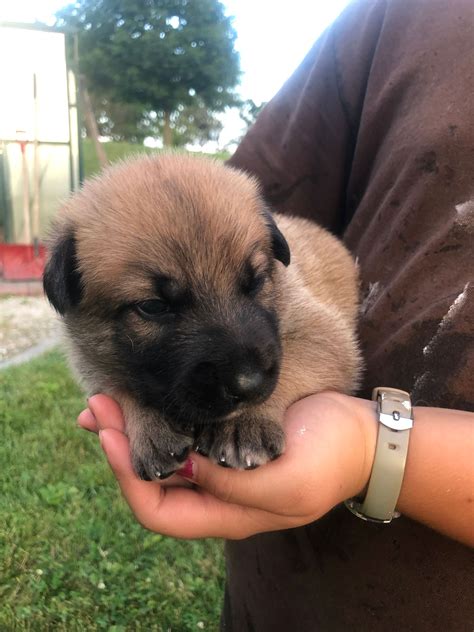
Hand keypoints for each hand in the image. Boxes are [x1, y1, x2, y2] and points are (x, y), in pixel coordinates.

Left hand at [78, 393, 376, 538]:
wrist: (363, 437)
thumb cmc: (329, 460)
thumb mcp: (282, 482)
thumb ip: (228, 482)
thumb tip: (175, 468)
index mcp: (225, 514)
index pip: (156, 509)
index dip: (125, 475)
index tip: (109, 433)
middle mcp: (215, 492)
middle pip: (152, 479)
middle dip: (120, 445)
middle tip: (97, 405)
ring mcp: (222, 462)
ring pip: (165, 453)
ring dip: (135, 428)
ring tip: (108, 399)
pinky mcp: (231, 434)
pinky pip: (185, 429)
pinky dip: (163, 413)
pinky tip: (150, 394)